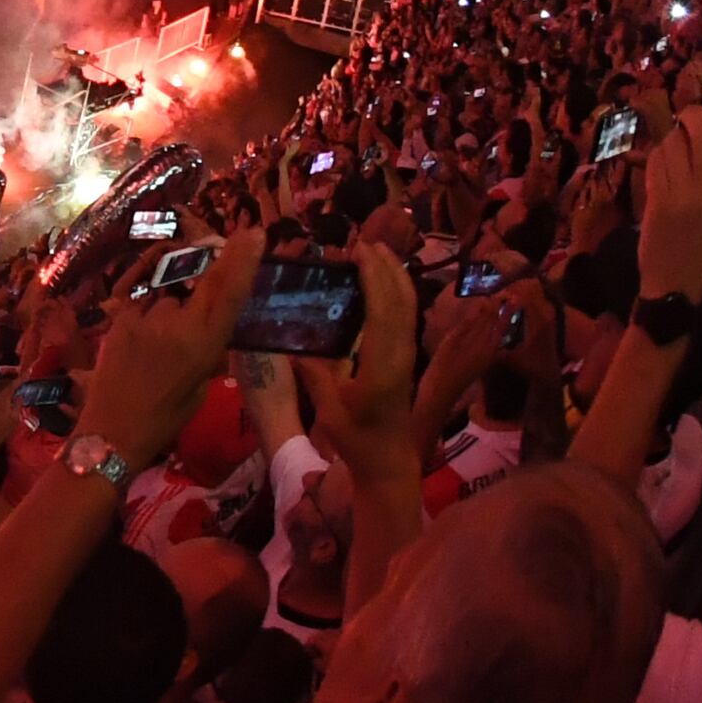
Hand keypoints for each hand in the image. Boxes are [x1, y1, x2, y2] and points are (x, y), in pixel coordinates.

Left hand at [80, 229, 257, 465]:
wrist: (112, 430)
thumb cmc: (166, 416)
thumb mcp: (201, 383)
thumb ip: (207, 346)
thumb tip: (209, 321)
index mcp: (204, 343)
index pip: (228, 292)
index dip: (242, 260)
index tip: (253, 233)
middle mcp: (175, 323)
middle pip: (199, 281)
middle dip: (208, 271)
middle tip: (203, 285)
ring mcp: (143, 316)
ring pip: (167, 295)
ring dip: (169, 308)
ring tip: (157, 347)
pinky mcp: (118, 316)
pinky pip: (141, 302)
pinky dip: (147, 314)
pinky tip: (140, 343)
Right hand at [322, 248, 425, 472]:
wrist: (388, 461)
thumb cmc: (356, 439)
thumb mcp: (328, 409)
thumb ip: (314, 373)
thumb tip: (293, 342)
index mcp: (382, 369)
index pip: (384, 314)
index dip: (375, 278)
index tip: (358, 251)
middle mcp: (401, 358)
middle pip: (402, 303)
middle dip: (387, 269)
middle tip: (364, 241)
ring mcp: (407, 358)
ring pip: (408, 308)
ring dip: (394, 277)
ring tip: (375, 252)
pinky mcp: (406, 359)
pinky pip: (404, 318)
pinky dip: (395, 294)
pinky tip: (381, 283)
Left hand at [632, 105, 701, 303]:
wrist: (677, 279)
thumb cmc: (699, 243)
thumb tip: (699, 137)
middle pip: (701, 132)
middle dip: (692, 114)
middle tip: (687, 111)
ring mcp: (683, 192)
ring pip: (673, 143)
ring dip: (670, 138)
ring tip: (673, 149)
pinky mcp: (658, 198)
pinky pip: (655, 161)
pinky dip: (655, 156)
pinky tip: (660, 168)